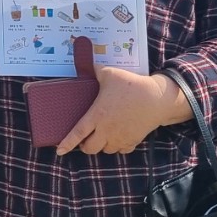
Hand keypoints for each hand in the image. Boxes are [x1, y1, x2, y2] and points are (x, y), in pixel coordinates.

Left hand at [57, 67, 180, 155]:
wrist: (157, 99)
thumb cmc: (131, 85)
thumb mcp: (110, 73)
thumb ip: (95, 71)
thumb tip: (88, 65)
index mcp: (97, 115)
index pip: (78, 133)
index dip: (67, 143)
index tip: (59, 151)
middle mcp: (107, 130)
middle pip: (90, 148)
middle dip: (84, 146)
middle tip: (85, 139)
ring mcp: (120, 138)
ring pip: (106, 151)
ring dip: (101, 146)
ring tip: (101, 136)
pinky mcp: (133, 141)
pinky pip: (121, 151)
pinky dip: (117, 147)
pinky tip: (117, 138)